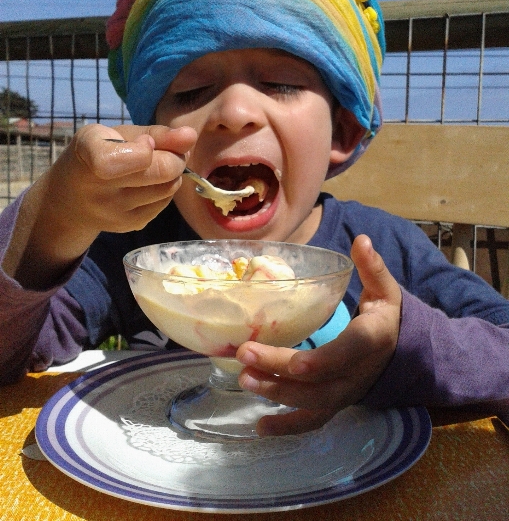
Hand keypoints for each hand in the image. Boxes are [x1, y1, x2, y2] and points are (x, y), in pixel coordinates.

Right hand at [3, 123, 196, 288]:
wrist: (70, 198)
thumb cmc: (96, 153)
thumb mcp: (116, 133)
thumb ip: (156, 133)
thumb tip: (191, 136)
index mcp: (89, 157)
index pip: (122, 160)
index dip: (145, 149)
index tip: (144, 143)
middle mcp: (99, 190)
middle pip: (162, 171)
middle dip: (175, 156)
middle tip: (166, 150)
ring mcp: (116, 213)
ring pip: (169, 187)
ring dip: (172, 173)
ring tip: (155, 165)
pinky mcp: (131, 225)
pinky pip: (165, 202)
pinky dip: (165, 188)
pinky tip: (148, 182)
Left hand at [236, 234, 401, 435]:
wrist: (403, 354)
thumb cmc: (387, 316)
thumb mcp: (386, 289)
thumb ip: (372, 267)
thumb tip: (360, 239)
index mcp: (371, 340)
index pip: (346, 354)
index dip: (321, 361)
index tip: (293, 361)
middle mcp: (358, 373)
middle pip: (319, 381)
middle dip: (280, 371)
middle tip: (245, 355)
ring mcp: (346, 393)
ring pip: (312, 403)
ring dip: (277, 395)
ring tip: (244, 379)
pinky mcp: (335, 403)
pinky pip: (312, 421)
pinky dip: (287, 427)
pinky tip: (259, 427)